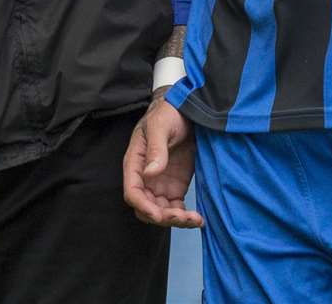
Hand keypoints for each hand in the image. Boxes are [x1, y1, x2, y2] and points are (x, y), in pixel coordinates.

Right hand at [122, 96, 201, 228]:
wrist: (187, 109)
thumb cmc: (168, 113)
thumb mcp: (161, 125)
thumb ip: (156, 148)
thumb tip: (150, 173)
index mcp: (135, 163)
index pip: (133, 191)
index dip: (143, 206)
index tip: (158, 215)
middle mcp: (145, 178)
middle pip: (146, 208)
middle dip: (162, 217)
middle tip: (183, 217)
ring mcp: (160, 184)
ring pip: (161, 212)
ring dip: (176, 221)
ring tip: (195, 219)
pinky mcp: (175, 187)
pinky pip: (176, 209)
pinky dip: (185, 217)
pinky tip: (198, 219)